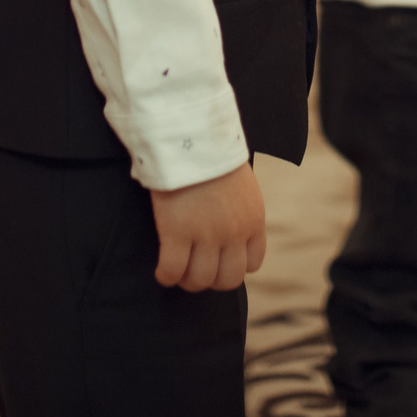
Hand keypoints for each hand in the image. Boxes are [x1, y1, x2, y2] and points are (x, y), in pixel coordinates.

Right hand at [150, 163, 265, 290]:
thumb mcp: (242, 186)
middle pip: (227, 279)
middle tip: (195, 271)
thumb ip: (239, 211)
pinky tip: (162, 271)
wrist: (193, 136)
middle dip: (211, 280)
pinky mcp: (177, 233)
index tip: (219, 262)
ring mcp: (206, 235)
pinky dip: (166, 276)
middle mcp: (233, 233)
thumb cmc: (213, 155)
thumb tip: (228, 227)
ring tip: (177, 272)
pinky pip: (172, 270)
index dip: (234, 267)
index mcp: (253, 220)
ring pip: (199, 279)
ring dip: (187, 280)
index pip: (253, 264)